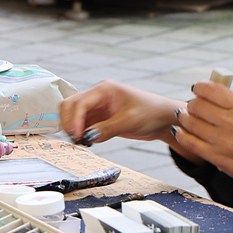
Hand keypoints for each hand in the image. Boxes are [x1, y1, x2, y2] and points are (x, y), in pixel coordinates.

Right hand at [58, 80, 181, 144]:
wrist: (164, 119)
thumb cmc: (152, 112)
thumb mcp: (130, 121)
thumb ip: (107, 129)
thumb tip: (87, 136)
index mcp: (105, 89)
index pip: (80, 102)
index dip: (74, 119)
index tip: (76, 135)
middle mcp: (98, 95)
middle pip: (71, 105)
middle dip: (68, 121)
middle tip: (74, 139)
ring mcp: (98, 106)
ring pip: (74, 115)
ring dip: (73, 128)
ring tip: (81, 142)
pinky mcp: (100, 118)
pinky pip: (83, 124)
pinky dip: (81, 133)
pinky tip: (87, 142)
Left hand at [173, 80, 232, 193]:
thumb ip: (232, 102)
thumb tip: (207, 92)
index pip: (210, 89)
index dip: (198, 88)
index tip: (196, 90)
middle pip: (196, 105)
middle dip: (192, 105)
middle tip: (193, 108)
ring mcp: (224, 141)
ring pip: (190, 123)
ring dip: (184, 119)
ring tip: (185, 118)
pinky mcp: (217, 158)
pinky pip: (190, 142)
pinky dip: (181, 134)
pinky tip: (179, 131)